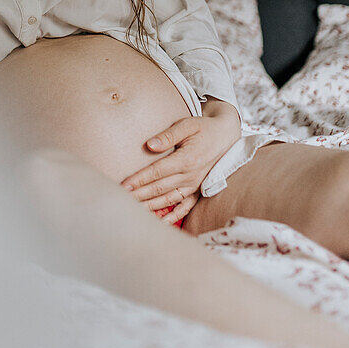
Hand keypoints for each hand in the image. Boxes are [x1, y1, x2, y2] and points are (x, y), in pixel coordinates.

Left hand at [120, 101, 240, 224]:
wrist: (226, 136)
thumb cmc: (203, 128)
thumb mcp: (187, 125)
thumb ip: (168, 135)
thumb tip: (150, 145)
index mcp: (187, 159)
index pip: (157, 172)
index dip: (139, 179)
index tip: (124, 185)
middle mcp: (191, 176)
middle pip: (160, 188)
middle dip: (140, 194)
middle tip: (122, 199)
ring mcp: (195, 185)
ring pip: (169, 199)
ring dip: (151, 206)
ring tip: (134, 209)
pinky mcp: (198, 190)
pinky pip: (185, 207)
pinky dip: (173, 215)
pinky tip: (160, 222)